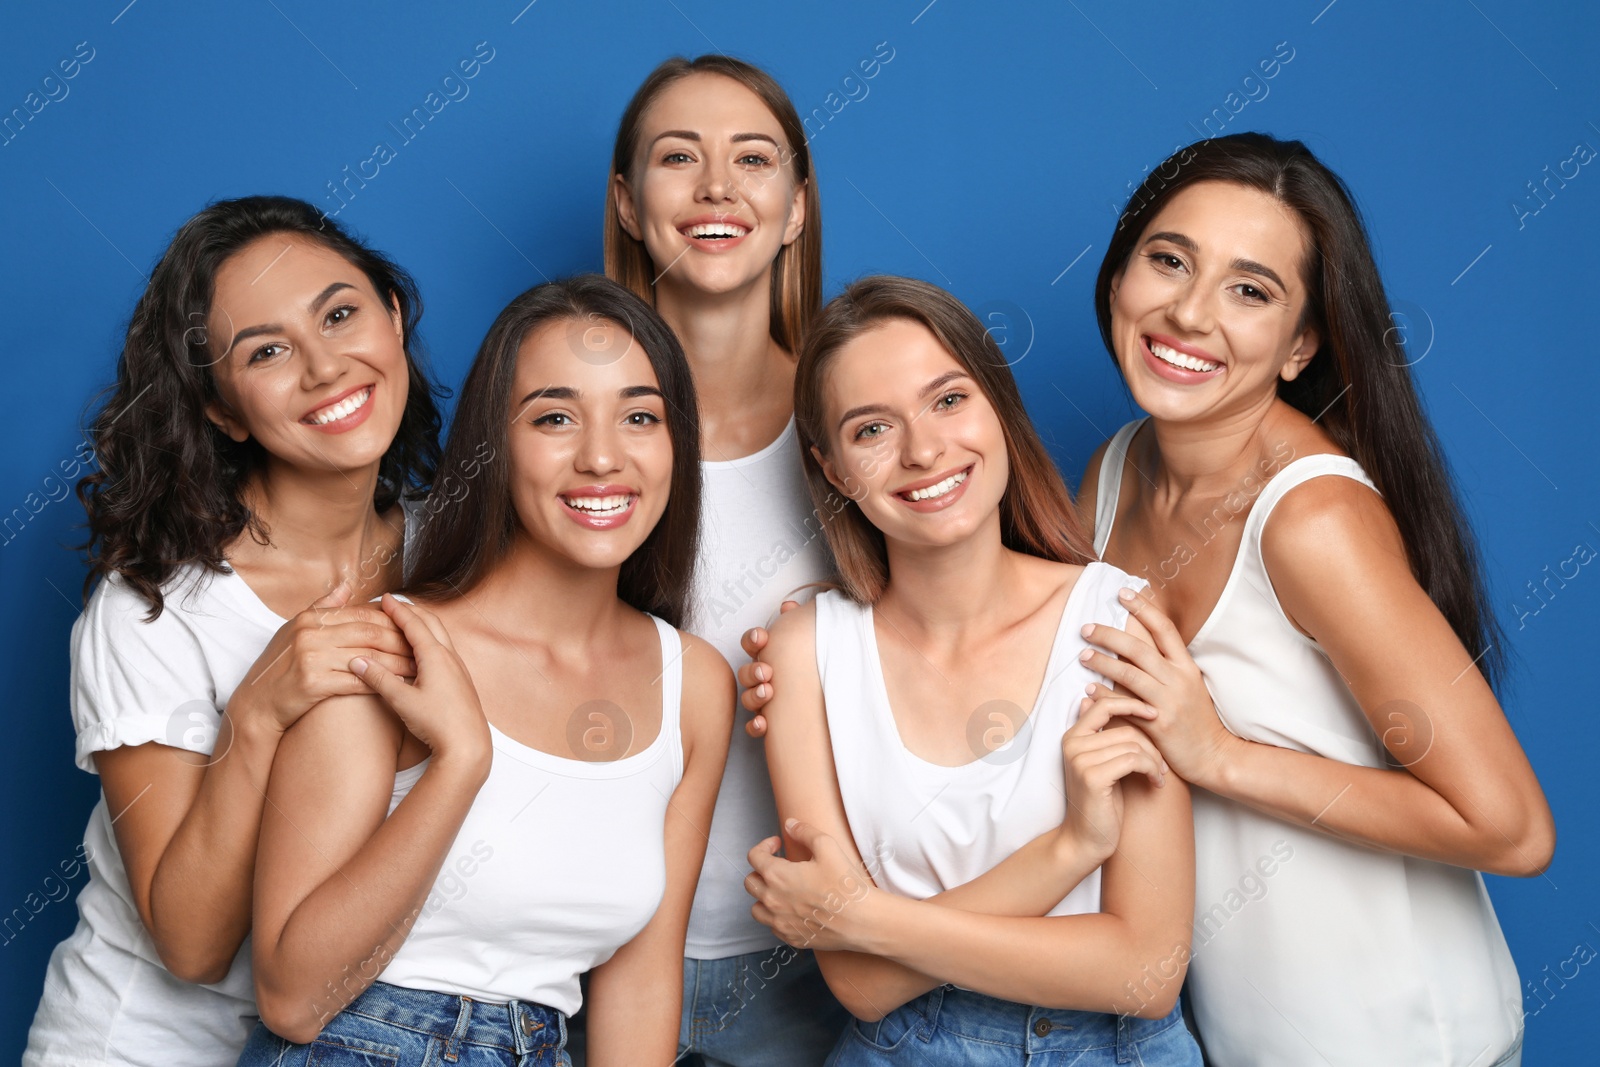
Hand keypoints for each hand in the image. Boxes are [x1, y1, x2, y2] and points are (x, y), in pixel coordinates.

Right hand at [231, 580, 417, 734]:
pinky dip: (381, 683)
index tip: (413, 629)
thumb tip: (346, 584)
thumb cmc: (279, 667)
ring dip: (397, 664)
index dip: (392, 621)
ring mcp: (312, 658)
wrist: (256, 705)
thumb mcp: (295, 629)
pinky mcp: (314, 683)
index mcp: (311, 619)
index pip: (362, 614)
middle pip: (370, 633)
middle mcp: (311, 634)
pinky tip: (398, 687)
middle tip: (424, 649)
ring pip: (368, 657)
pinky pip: (357, 681)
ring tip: (418, 669)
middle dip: (401, 641)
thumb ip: (323, 606)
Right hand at [351, 596, 489, 771]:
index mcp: (436, 656)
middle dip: (412, 611)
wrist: (468, 745)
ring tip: (407, 622)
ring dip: (423, 625)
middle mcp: (450, 657)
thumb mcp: (402, 701)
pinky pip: (445, 650)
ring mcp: (459, 668)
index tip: (385, 597)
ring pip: (441, 636)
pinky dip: (431, 640)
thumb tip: (356, 660)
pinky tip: (423, 652)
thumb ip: (379, 679)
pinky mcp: (461, 680)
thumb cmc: (437, 723)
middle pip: (431, 623)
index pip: (414, 624)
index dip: (398, 609)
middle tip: (394, 604)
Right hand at [737, 598, 798, 737]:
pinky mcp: (767, 724)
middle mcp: (761, 678)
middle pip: (746, 673)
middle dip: (753, 671)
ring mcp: (762, 701)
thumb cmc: (811, 667)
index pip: (752, 644)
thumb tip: (789, 606)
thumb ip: (796, 622)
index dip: (753, 639)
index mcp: (769, 656)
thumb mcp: (807, 642)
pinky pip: (753, 727)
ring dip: (755, 695)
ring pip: (748, 698)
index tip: (762, 638)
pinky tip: (764, 724)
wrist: (829, 703)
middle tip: (767, 671)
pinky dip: (756, 726)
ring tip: (768, 692)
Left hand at [746, 819, 875, 951]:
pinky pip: (772, 926)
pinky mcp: (790, 938)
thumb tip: (789, 824)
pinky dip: (776, 916)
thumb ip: (804, 832)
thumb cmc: (844, 883)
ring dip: (764, 896)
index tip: (778, 843)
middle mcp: (772, 901)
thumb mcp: (827, 846)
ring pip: (756, 908)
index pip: (754, 857)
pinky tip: (792, 909)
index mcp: (777, 876)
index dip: (764, 846)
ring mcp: (780, 922)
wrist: (861, 920)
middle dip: (761, 869)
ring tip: (781, 889)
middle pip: (750, 882)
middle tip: (779, 865)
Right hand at [1060, 698, 1165, 860]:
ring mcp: (1080, 760)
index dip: (1131, 704)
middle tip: (1161, 765)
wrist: (1086, 839)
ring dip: (1154, 762)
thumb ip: (1098, 735)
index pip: (1103, 705)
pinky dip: (1152, 771)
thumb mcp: (1100, 763)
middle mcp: (1072, 744)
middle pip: (1125, 729)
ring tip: (1158, 776)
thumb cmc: (1099, 802)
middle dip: (1151, 746)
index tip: (1153, 713)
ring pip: (1133, 745)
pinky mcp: (1093, 777)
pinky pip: (1134, 760)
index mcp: (1072, 737)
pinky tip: (1155, 783)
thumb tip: (1090, 699)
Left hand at [1079, 588, 1235, 787]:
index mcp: (1187, 666)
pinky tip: (1088, 690)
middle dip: (1109, 635)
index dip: (1143, 608)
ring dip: (1102, 662)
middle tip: (1086, 628)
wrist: (1214, 756)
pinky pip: (1126, 706)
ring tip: (1082, 655)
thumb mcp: (1190, 685)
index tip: (1122, 594)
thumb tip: (1140, 639)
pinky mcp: (1158, 725)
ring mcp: (1168, 702)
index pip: (1164, 629)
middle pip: (1139, 648)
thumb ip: (1168, 665)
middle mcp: (1178, 680)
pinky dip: (1105, 696)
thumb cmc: (1197, 719)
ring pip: (1130, 675)